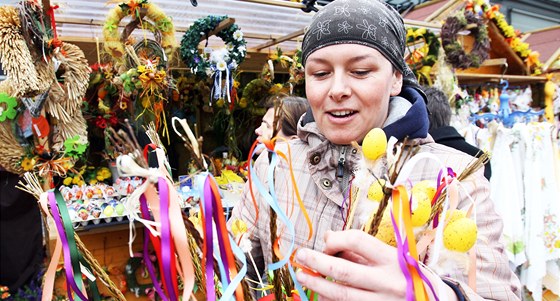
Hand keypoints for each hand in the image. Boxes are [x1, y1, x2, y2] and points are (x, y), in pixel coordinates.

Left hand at [294, 230, 456, 300]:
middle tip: (300, 256)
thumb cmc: (409, 275)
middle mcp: (388, 281)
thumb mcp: (393, 256)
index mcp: (393, 259)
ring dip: (317, 285)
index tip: (326, 242)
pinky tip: (320, 296)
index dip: (337, 239)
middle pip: (343, 270)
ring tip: (302, 276)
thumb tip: (329, 241)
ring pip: (341, 295)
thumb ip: (362, 250)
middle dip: (316, 262)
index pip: (358, 241)